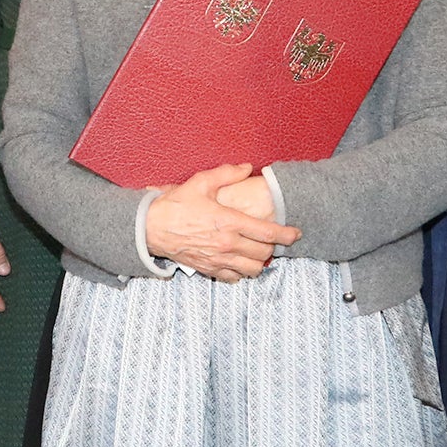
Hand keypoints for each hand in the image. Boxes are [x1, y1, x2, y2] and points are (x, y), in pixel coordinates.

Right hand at [143, 163, 299, 282]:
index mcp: (229, 221)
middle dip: (272, 246)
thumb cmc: (176, 204)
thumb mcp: (201, 182)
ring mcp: (218, 259)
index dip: (287, 235)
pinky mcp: (208, 269)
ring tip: (257, 251)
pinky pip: (234, 278)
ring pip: (253, 270)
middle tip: (271, 237)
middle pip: (264, 253)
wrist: (150, 227)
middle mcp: (227, 244)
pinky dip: (241, 272)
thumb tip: (247, 168)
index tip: (296, 234)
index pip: (268, 233)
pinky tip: (239, 261)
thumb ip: (227, 173)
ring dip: (259, 262)